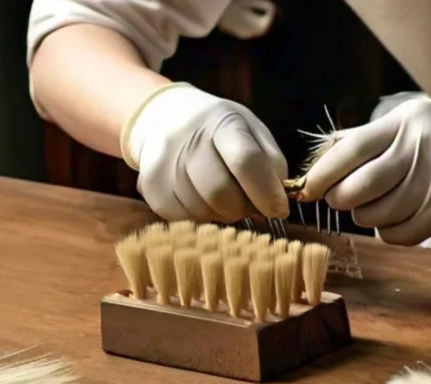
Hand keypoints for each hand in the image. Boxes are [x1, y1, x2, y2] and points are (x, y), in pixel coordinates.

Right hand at [122, 83, 288, 221]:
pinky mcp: (150, 188)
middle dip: (243, 207)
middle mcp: (187, 141)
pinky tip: (203, 199)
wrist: (163, 117)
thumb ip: (271, 163)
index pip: (246, 161)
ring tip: (225, 197)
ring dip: (222, 213)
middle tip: (248, 202)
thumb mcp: (251, 130)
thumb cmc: (218, 129)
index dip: (267, 193)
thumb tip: (279, 202)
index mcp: (221, 122)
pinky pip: (184, 219)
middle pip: (222, 194)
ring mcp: (163, 165)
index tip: (279, 210)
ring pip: (203, 212)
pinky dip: (201, 217)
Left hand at [300, 89, 430, 245]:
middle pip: (360, 187)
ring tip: (374, 206)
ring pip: (379, 215)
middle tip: (340, 199)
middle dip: (341, 200)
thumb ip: (371, 137)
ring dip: (366, 217)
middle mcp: (420, 149)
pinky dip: (390, 232)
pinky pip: (403, 233)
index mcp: (404, 122)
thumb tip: (323, 160)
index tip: (307, 189)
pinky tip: (395, 219)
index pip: (351, 150)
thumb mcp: (412, 117)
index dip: (323, 173)